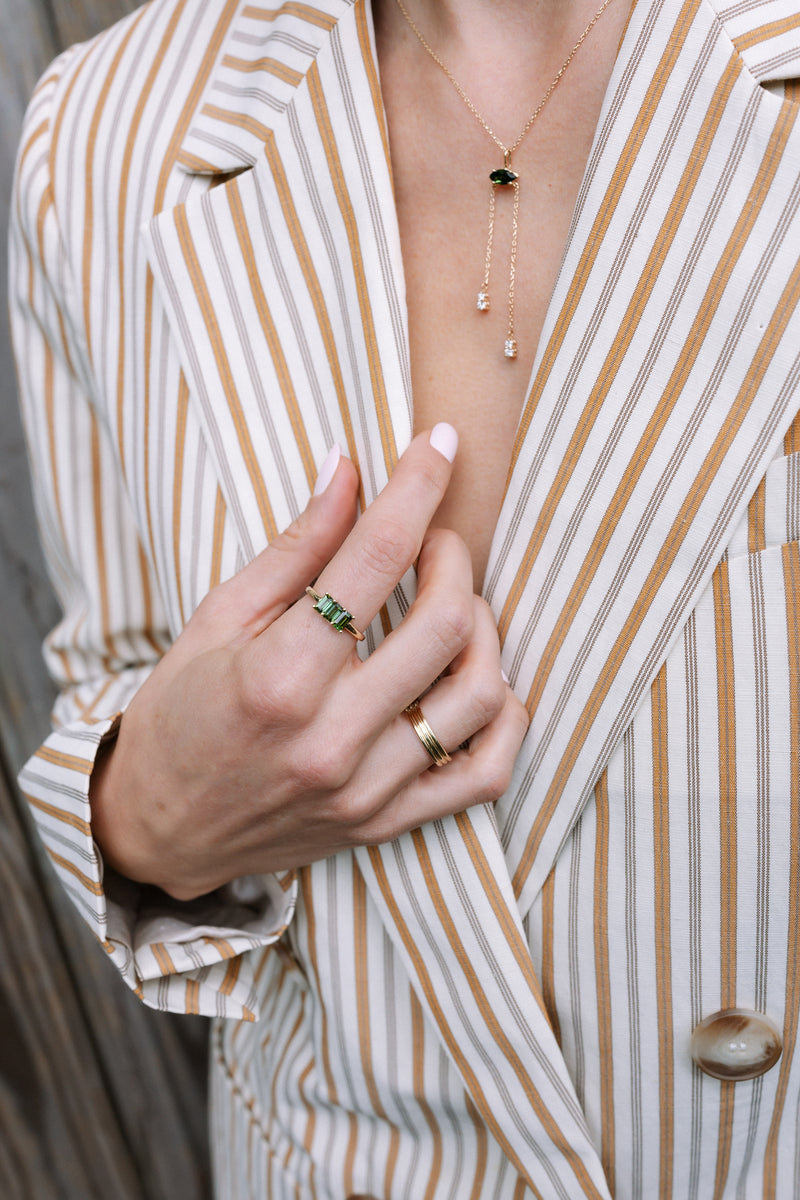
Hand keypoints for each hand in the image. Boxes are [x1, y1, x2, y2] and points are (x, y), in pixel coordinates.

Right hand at [90, 425, 528, 899]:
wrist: (160, 827)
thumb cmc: (181, 714)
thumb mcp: (219, 617)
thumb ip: (296, 547)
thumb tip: (349, 469)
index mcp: (279, 676)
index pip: (375, 558)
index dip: (418, 487)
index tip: (442, 443)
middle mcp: (331, 737)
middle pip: (447, 623)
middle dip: (453, 557)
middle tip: (432, 542)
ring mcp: (367, 789)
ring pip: (482, 694)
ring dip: (484, 632)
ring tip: (453, 612)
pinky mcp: (388, 822)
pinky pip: (486, 773)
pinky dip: (503, 719)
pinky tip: (476, 682)